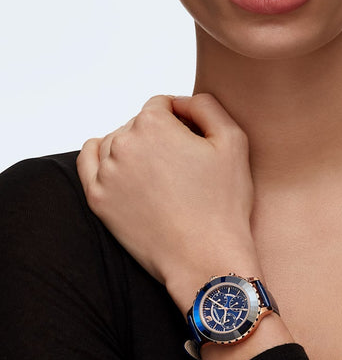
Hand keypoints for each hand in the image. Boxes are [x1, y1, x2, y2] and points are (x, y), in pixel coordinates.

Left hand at [77, 94, 262, 314]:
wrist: (204, 257)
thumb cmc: (223, 204)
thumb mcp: (233, 140)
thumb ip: (206, 105)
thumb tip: (181, 103)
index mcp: (153, 125)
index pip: (162, 105)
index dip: (182, 121)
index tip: (194, 144)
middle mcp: (123, 143)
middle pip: (138, 124)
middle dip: (159, 137)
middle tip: (183, 166)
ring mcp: (106, 173)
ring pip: (116, 143)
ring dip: (136, 150)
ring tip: (161, 176)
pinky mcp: (98, 200)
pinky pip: (89, 163)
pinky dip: (104, 158)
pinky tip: (122, 167)